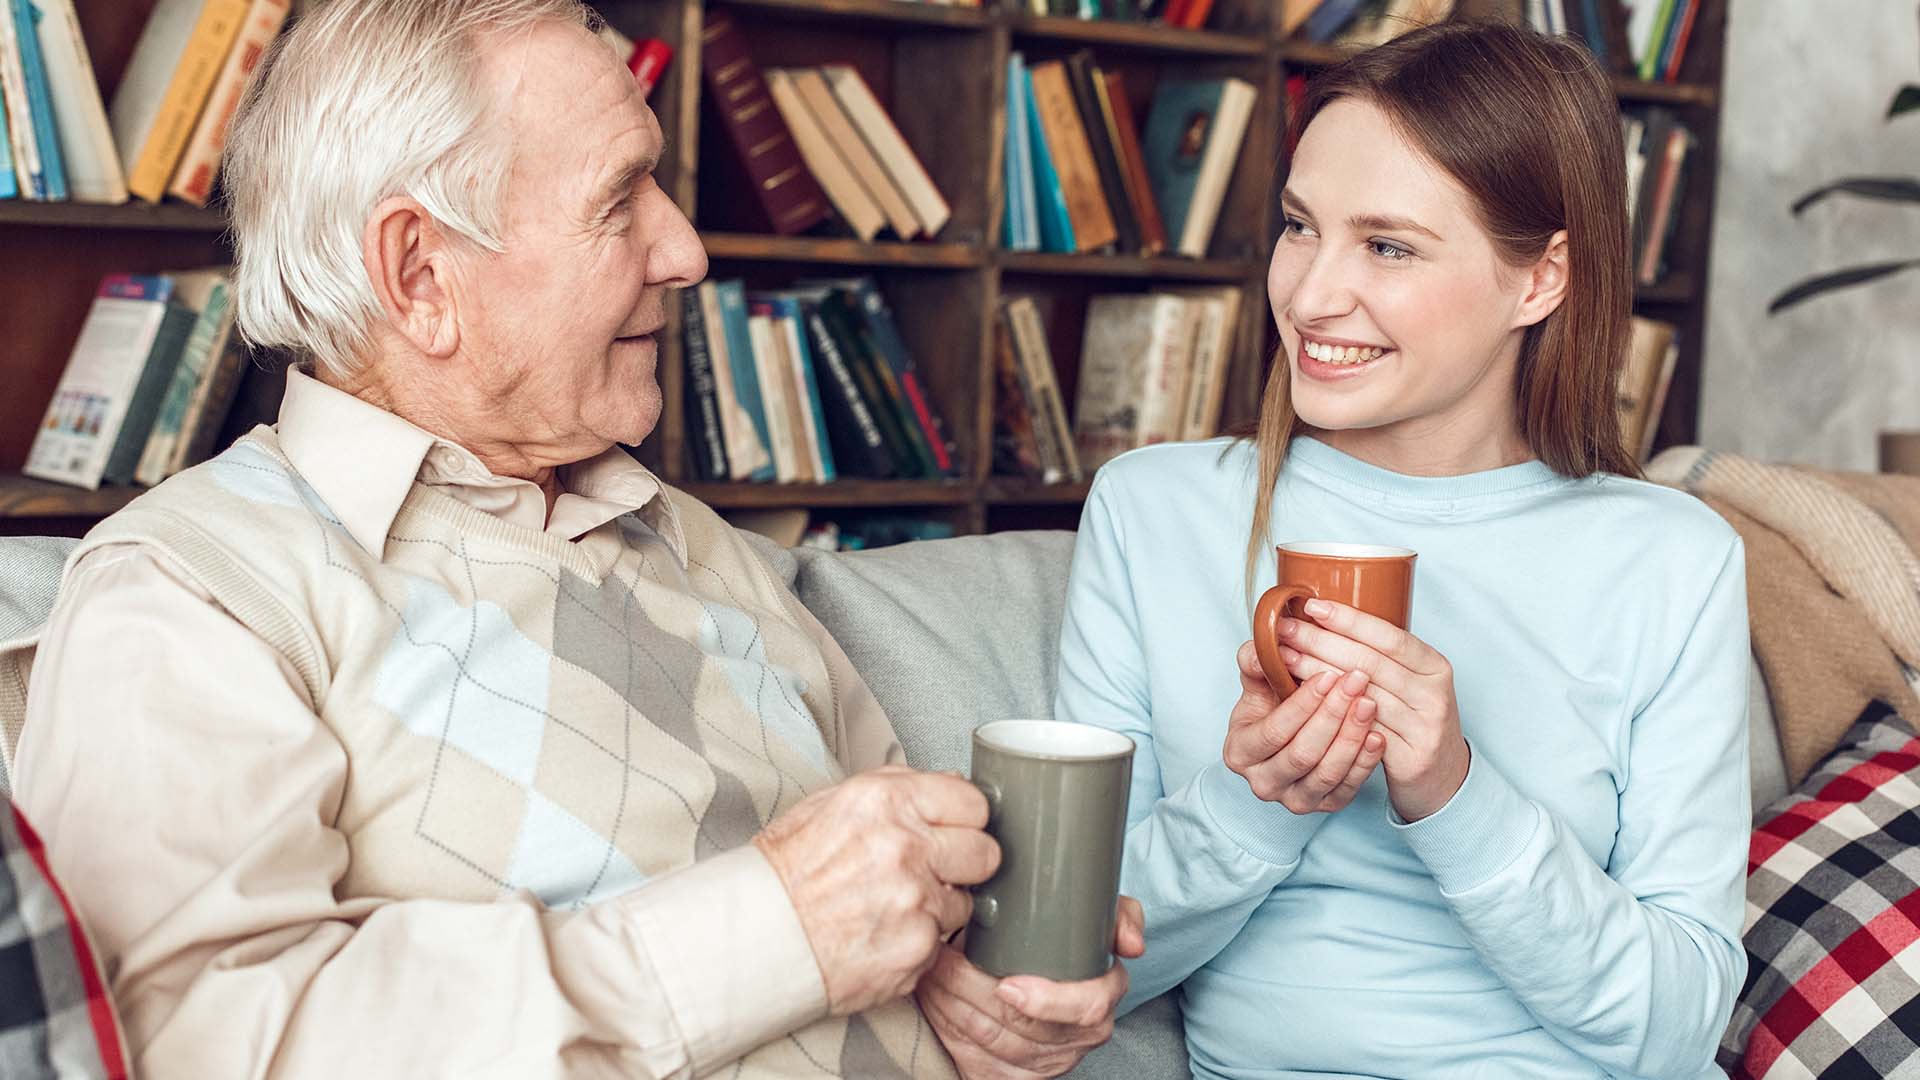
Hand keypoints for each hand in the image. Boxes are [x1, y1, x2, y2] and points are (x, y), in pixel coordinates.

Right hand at [754, 765, 1000, 1015]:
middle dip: (964, 863)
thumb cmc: (786, 871)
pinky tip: (882, 935)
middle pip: (985, 852)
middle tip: (933, 871)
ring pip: (964, 903)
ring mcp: (915, 902)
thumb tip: (949, 782)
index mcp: (887, 801)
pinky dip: (917, 942)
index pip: (974, 803)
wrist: (754, 937)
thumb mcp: (831, 803)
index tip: (954, 831)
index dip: (964, 820)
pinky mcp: (917, 950)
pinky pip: (940, 943)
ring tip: (892, 908)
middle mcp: (906, 847)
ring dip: (938, 906)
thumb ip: (897, 787)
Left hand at [917, 897, 1145, 1077]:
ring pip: (993, 1041)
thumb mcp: (1093, 922)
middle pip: (1024, 1025)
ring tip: (934, 971)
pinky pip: (976, 1060)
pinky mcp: (1013, 1078)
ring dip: (954, 1004)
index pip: (1086, 1008)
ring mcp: (1046, 1062)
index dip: (1046, 1001)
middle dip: (976, 991)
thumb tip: (1132, 944)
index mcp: (1101, 999)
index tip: (1008, 985)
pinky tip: (936, 999)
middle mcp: (1077, 1038)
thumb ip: (1116, 917)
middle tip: (946, 959)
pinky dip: (948, 1026)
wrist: (1030, 976)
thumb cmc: (1058, 946)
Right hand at [1223, 640, 1385, 813]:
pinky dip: (1366, 762)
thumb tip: (1261, 651)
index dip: (1303, 704)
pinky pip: (1349, 787)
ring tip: (1369, 702)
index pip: (1274, 731)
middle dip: (1333, 715)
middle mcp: (1264, 783)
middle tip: (1356, 681)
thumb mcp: (1257, 686)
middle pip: (1303, 753)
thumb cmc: (1272, 709)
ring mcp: (1296, 799)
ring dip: (1352, 736)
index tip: (1328, 674)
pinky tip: (1378, 734)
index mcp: (1240, 753)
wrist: (1288, 743)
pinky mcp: (1326, 806)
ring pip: (1328, 772)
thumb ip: (1255, 664)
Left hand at [1271, 599, 1469, 821]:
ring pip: (1362, 697)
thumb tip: (1321, 619)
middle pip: (1370, 663)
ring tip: (1285, 659)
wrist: (1443, 776)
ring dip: (1318, 674)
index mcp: (1434, 666)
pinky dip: (1330, 714)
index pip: (1389, 636)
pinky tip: (1303, 702)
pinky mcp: (1411, 759)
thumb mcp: (1407, 681)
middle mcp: (1434, 694)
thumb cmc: (1413, 719)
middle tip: (1285, 630)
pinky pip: (1362, 733)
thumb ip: (1375, 656)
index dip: (1349, 619)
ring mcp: (1425, 728)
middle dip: (1322, 642)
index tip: (1312, 607)